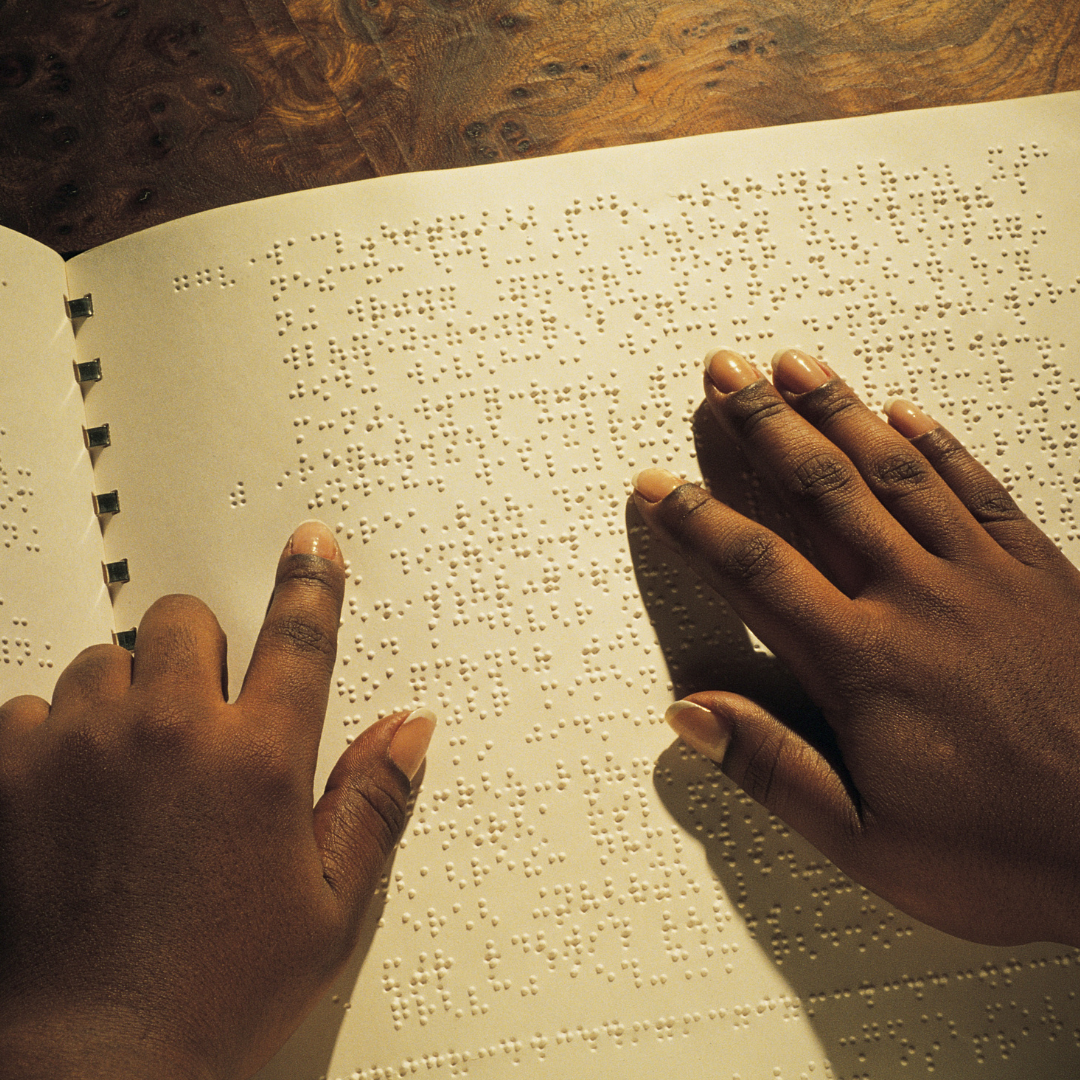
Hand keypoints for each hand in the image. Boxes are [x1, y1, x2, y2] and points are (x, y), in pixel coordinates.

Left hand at [0, 520, 434, 1079]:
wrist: (93, 1064)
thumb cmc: (215, 991)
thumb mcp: (328, 905)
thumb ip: (372, 801)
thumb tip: (410, 730)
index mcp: (260, 761)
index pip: (299, 638)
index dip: (310, 583)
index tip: (311, 546)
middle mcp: (172, 734)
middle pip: (184, 620)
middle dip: (196, 648)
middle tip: (198, 708)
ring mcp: (84, 747)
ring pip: (103, 659)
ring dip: (124, 696)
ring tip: (132, 767)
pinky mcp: (10, 773)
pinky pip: (28, 708)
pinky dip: (52, 737)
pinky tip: (72, 794)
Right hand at [633, 348, 1079, 946]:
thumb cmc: (1012, 853)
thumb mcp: (870, 843)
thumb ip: (775, 770)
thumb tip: (692, 716)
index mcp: (866, 664)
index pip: (757, 571)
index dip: (698, 522)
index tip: (658, 487)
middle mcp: (918, 601)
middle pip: (821, 492)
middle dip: (762, 427)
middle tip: (722, 375)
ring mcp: (983, 579)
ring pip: (893, 472)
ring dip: (836, 412)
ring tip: (793, 365)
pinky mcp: (1040, 576)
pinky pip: (979, 490)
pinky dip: (937, 446)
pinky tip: (906, 413)